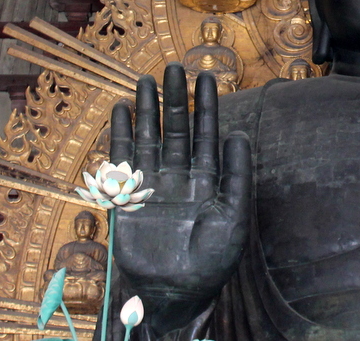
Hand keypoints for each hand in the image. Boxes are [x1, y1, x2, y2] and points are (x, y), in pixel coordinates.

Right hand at [109, 63, 251, 332]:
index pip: (207, 134)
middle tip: (175, 67)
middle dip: (176, 99)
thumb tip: (237, 134)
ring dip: (148, 110)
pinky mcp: (128, 197)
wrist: (177, 292)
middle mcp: (180, 177)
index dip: (206, 106)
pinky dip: (121, 136)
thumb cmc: (212, 260)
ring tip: (146, 80)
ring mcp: (153, 185)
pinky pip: (124, 161)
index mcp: (208, 180)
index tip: (207, 76)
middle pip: (176, 129)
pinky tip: (122, 111)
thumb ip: (236, 176)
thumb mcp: (233, 216)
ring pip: (150, 138)